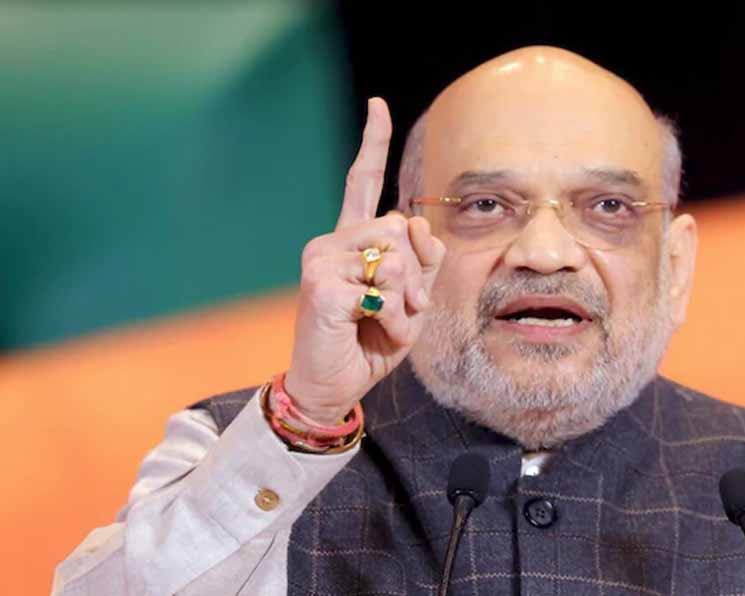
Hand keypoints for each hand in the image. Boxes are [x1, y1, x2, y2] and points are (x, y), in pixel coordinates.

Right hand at [284, 98, 445, 424]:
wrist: (334, 385)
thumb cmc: (369, 339)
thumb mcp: (411, 299)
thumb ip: (422, 260)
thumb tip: (414, 221)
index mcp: (351, 240)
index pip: (362, 183)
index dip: (372, 143)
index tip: (377, 105)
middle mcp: (331, 241)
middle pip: (399, 226)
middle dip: (416, 275)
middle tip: (401, 310)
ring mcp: (320, 259)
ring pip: (395, 256)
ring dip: (405, 301)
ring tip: (381, 322)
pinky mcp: (319, 285)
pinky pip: (382, 290)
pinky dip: (390, 319)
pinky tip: (367, 330)